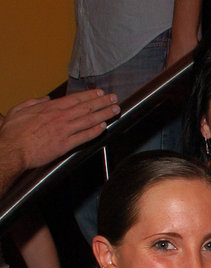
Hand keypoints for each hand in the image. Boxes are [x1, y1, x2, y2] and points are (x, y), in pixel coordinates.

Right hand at [0, 89, 119, 171]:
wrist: (13, 150)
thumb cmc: (13, 133)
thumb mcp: (18, 110)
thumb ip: (33, 102)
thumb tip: (45, 99)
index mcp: (49, 108)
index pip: (75, 99)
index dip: (89, 95)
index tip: (99, 92)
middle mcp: (60, 117)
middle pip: (86, 107)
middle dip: (102, 102)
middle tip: (114, 98)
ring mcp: (64, 130)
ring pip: (89, 119)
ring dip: (104, 114)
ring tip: (115, 110)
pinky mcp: (66, 144)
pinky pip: (85, 136)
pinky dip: (96, 131)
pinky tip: (104, 127)